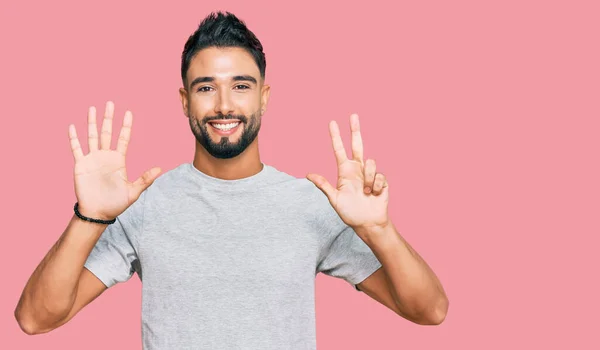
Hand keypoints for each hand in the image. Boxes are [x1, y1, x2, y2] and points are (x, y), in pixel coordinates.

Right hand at [69, 101, 160, 220]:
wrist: (98, 213)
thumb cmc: (116, 204)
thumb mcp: (133, 191)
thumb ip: (145, 179)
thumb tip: (160, 168)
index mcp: (118, 160)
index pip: (123, 138)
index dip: (126, 126)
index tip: (128, 112)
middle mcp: (105, 156)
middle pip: (107, 132)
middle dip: (108, 118)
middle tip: (110, 103)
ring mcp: (92, 159)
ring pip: (91, 136)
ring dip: (91, 122)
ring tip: (92, 108)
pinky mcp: (80, 165)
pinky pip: (76, 148)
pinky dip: (74, 138)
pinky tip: (73, 126)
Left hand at [307, 114, 388, 230]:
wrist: (368, 223)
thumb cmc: (350, 213)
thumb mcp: (335, 199)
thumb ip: (324, 186)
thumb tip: (308, 174)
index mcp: (345, 172)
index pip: (339, 150)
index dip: (336, 136)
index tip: (332, 123)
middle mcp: (357, 169)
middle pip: (357, 145)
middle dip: (355, 130)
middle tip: (353, 115)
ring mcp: (370, 174)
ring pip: (371, 163)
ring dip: (368, 179)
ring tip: (366, 193)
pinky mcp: (381, 180)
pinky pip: (379, 176)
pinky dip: (376, 186)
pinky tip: (375, 194)